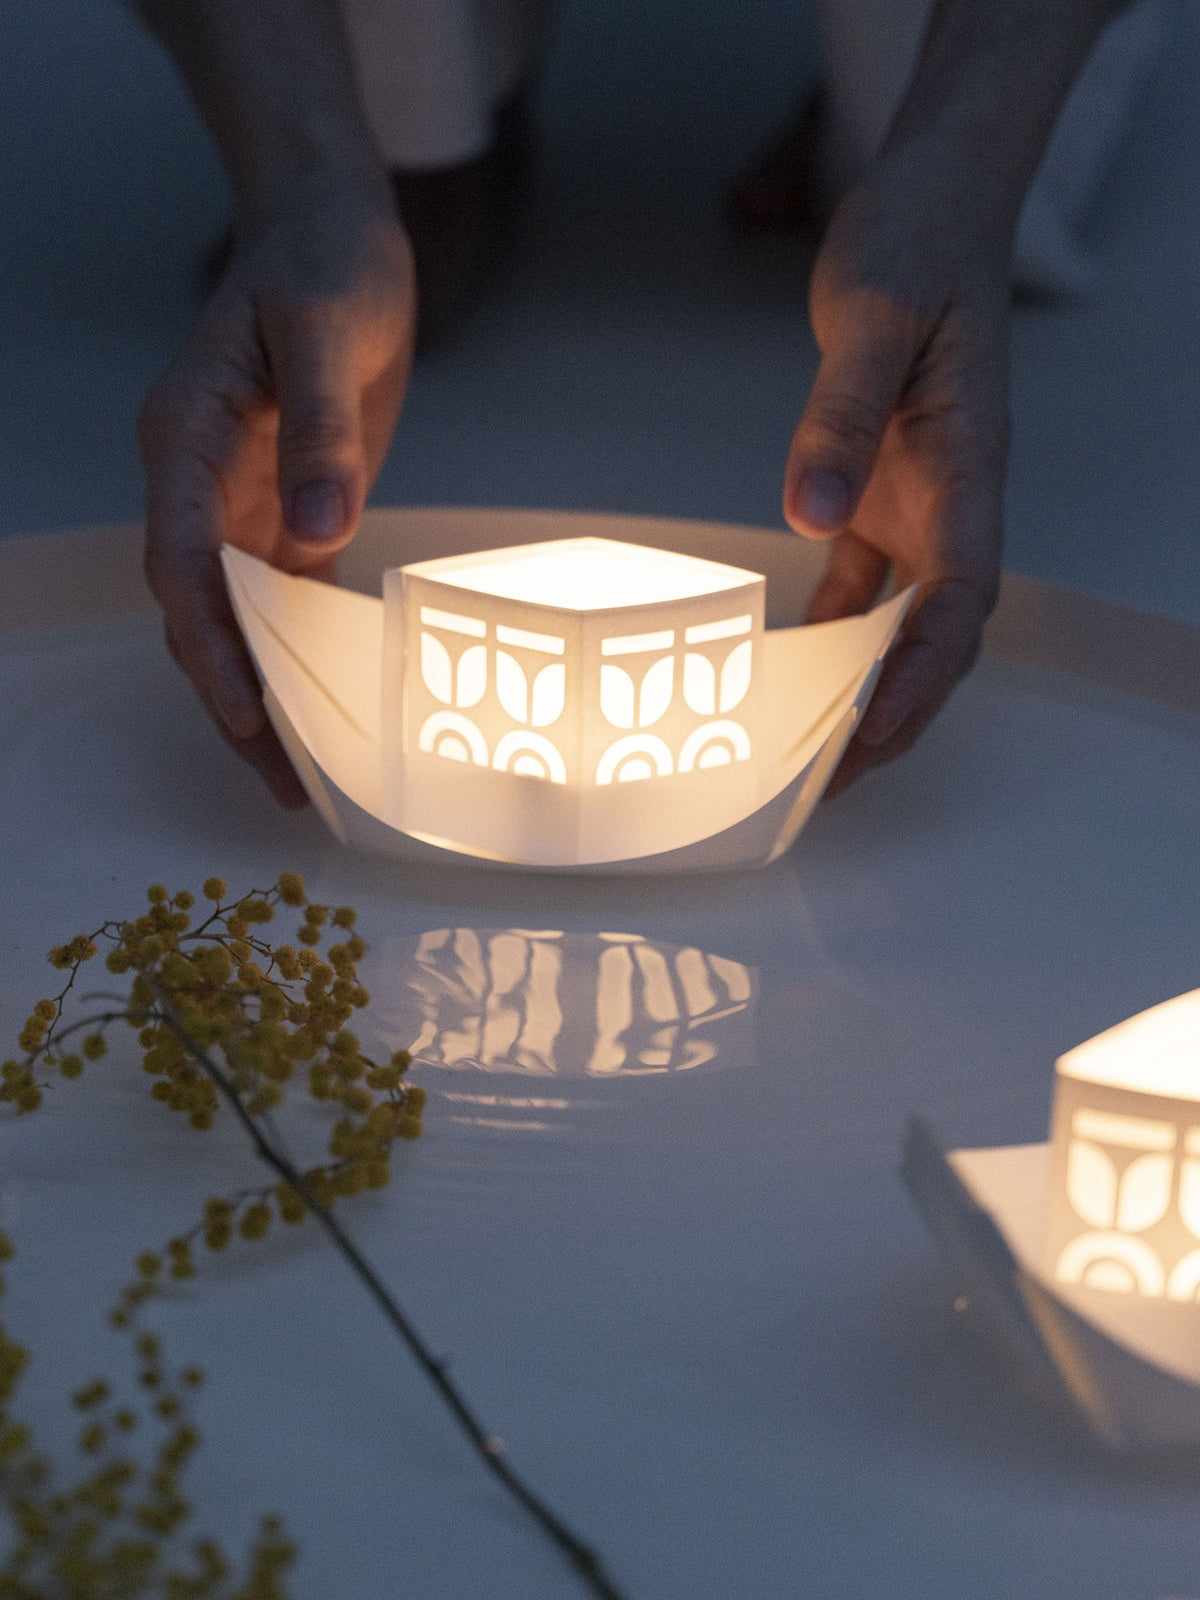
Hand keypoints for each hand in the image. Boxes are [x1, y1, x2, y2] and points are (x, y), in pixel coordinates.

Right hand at [140, 188, 414, 805]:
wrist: (333, 231)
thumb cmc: (322, 262)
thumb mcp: (325, 329)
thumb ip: (322, 430)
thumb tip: (320, 530)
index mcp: (188, 439)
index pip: (182, 560)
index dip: (209, 643)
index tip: (245, 711)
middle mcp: (200, 483)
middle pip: (200, 612)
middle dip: (234, 697)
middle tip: (282, 782)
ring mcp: (239, 502)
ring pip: (236, 618)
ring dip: (264, 693)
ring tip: (302, 776)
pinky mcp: (286, 510)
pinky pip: (282, 598)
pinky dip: (298, 656)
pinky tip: (326, 709)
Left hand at [784, 149, 1008, 794]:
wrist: (928, 207)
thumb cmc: (918, 246)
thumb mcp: (872, 319)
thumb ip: (842, 419)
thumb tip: (813, 516)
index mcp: (969, 471)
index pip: (960, 597)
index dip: (922, 672)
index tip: (876, 727)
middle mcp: (952, 504)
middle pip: (934, 637)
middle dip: (891, 715)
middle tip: (829, 783)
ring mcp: (919, 505)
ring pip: (897, 624)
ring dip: (859, 692)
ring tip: (808, 758)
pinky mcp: (881, 494)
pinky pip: (858, 585)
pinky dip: (827, 635)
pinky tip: (787, 674)